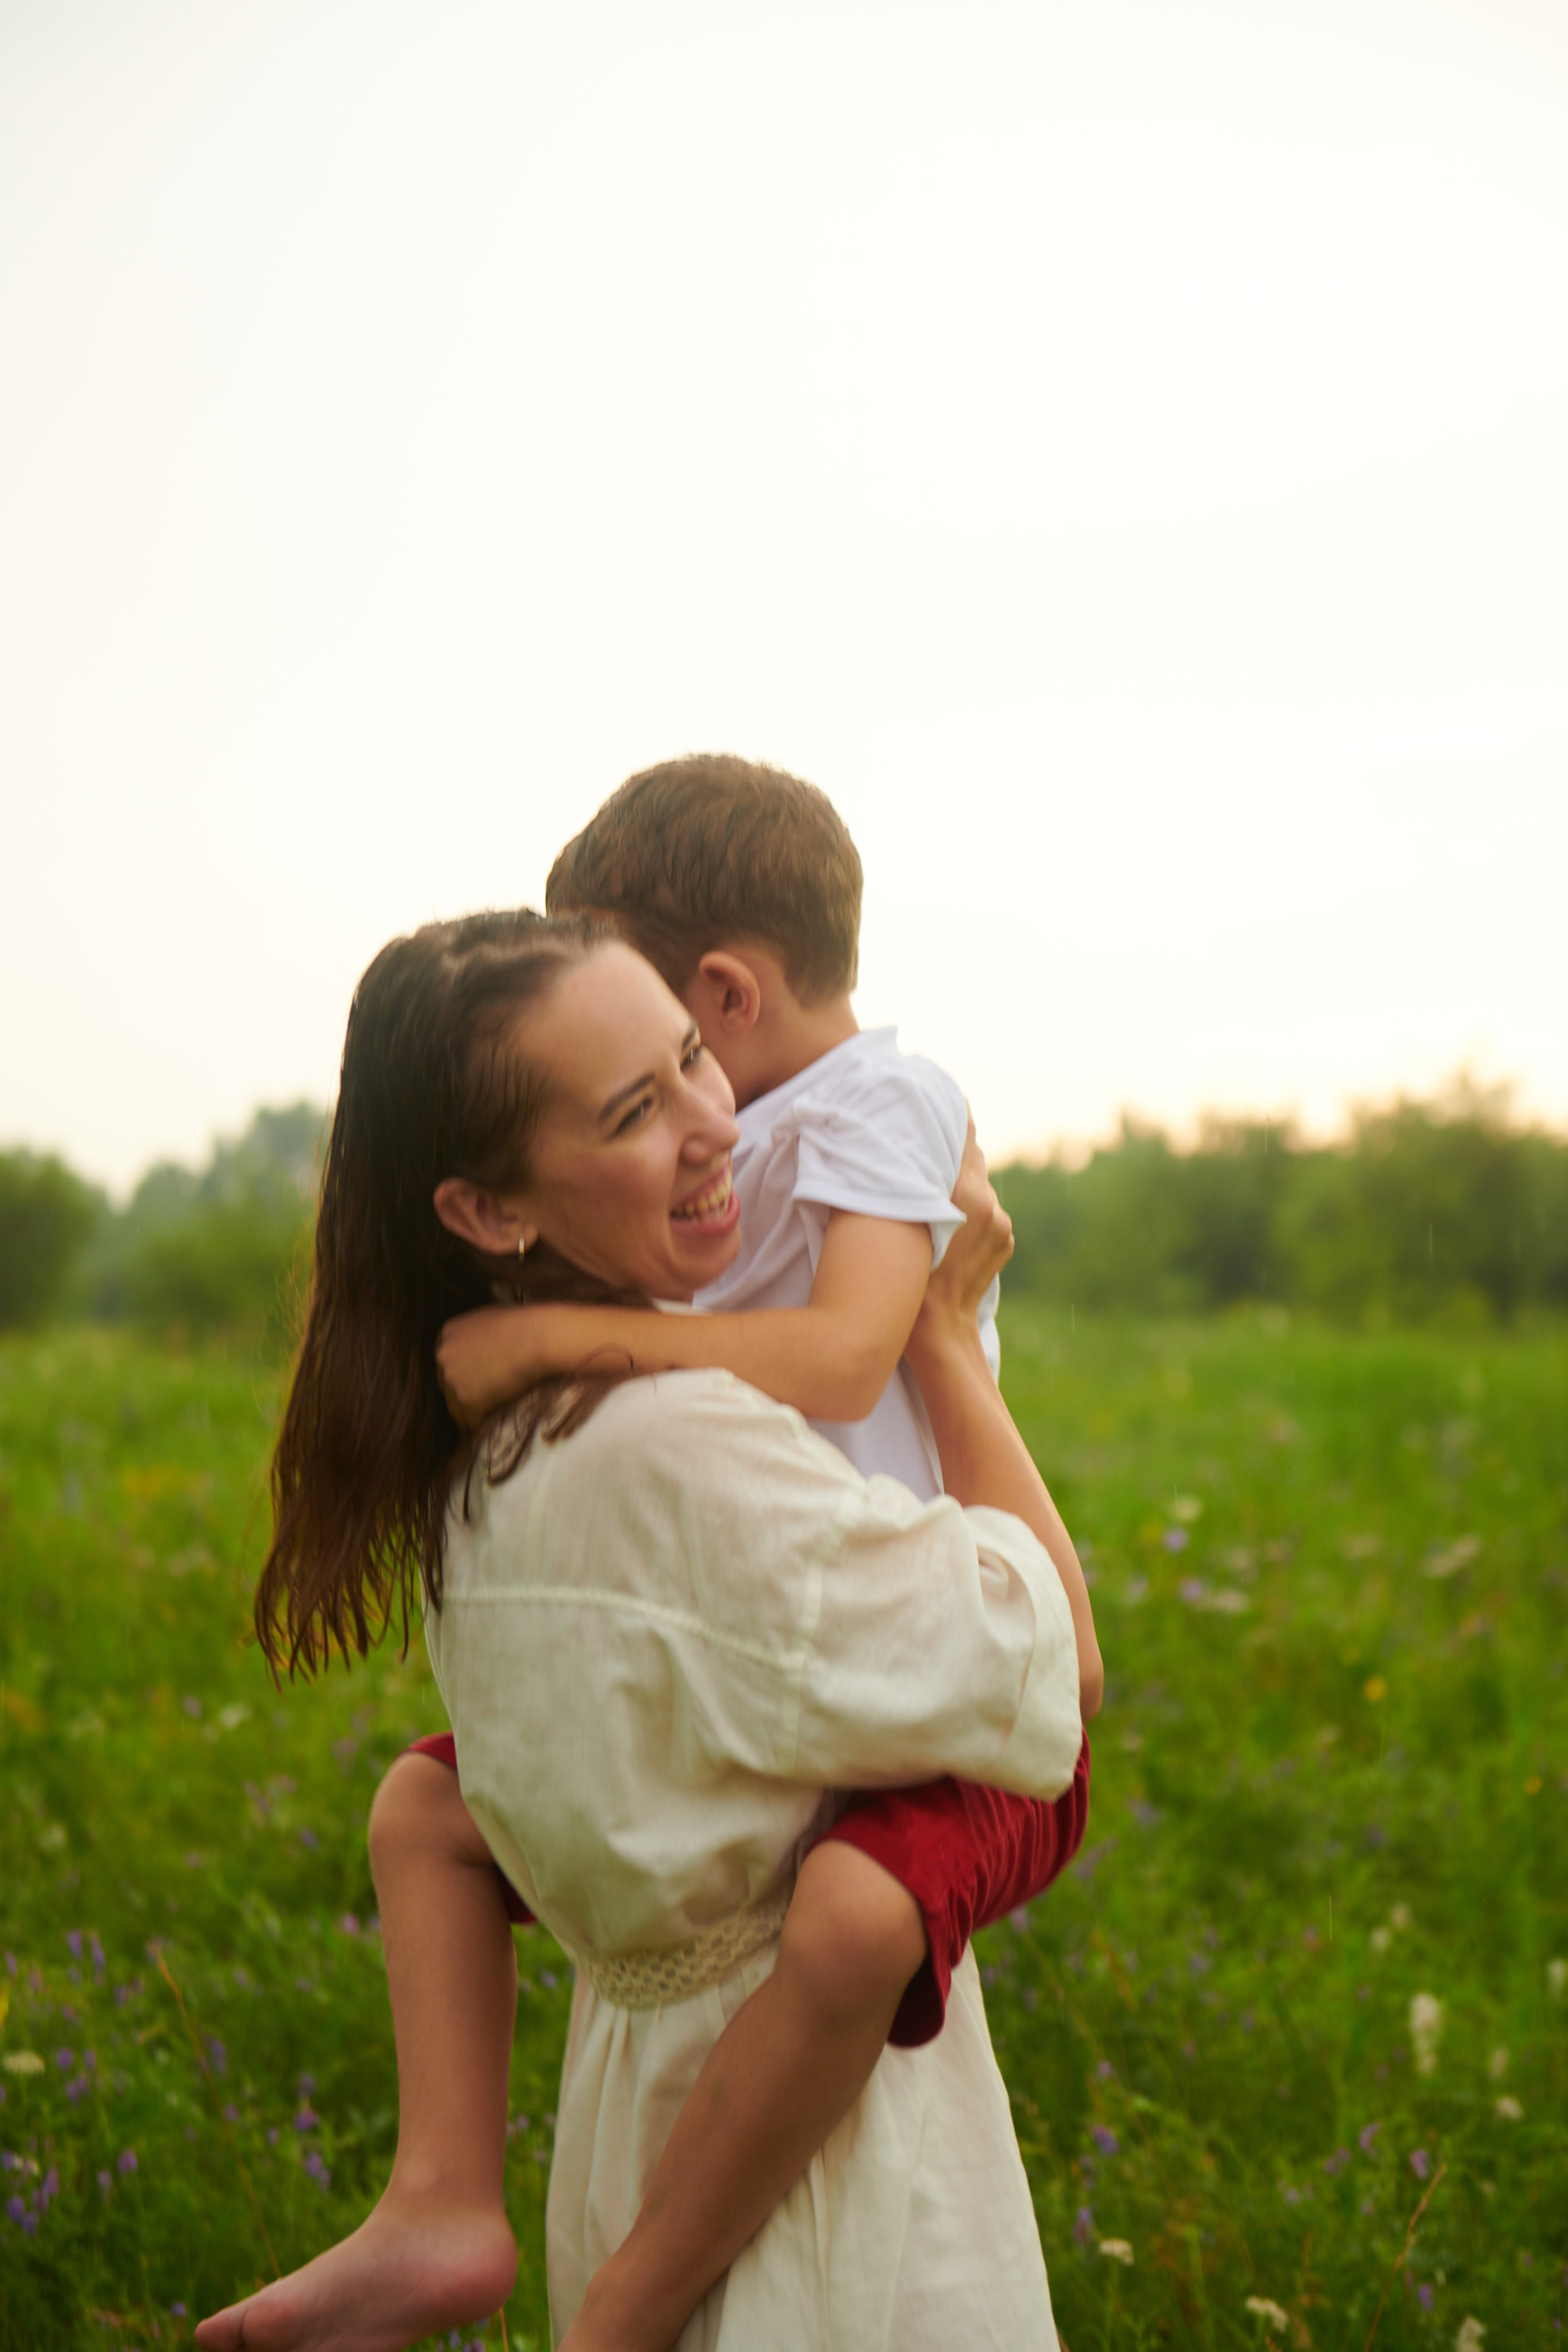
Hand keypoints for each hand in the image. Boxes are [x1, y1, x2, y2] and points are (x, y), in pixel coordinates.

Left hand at [435, 1304, 546, 1425]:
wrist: (535, 1339)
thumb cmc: (522, 1323)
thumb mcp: (488, 1318)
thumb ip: (475, 1334)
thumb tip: (481, 1348)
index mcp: (448, 1333)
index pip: (448, 1358)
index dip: (463, 1370)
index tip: (475, 1377)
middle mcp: (444, 1355)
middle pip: (447, 1380)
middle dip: (463, 1388)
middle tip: (483, 1394)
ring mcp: (453, 1378)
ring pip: (456, 1402)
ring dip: (469, 1408)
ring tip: (485, 1413)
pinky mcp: (467, 1398)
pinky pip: (471, 1417)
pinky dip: (481, 1420)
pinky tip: (490, 1421)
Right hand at [913, 1116, 1013, 1347]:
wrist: (941, 1331)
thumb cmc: (907, 1280)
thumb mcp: (901, 1224)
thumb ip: (912, 1184)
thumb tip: (914, 1149)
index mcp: (962, 1193)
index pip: (963, 1137)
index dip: (952, 1114)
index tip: (940, 1096)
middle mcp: (989, 1203)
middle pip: (971, 1159)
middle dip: (950, 1155)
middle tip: (926, 1149)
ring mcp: (1002, 1222)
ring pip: (979, 1187)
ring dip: (960, 1188)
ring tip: (935, 1200)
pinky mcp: (1007, 1238)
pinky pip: (987, 1212)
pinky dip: (971, 1212)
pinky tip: (950, 1229)